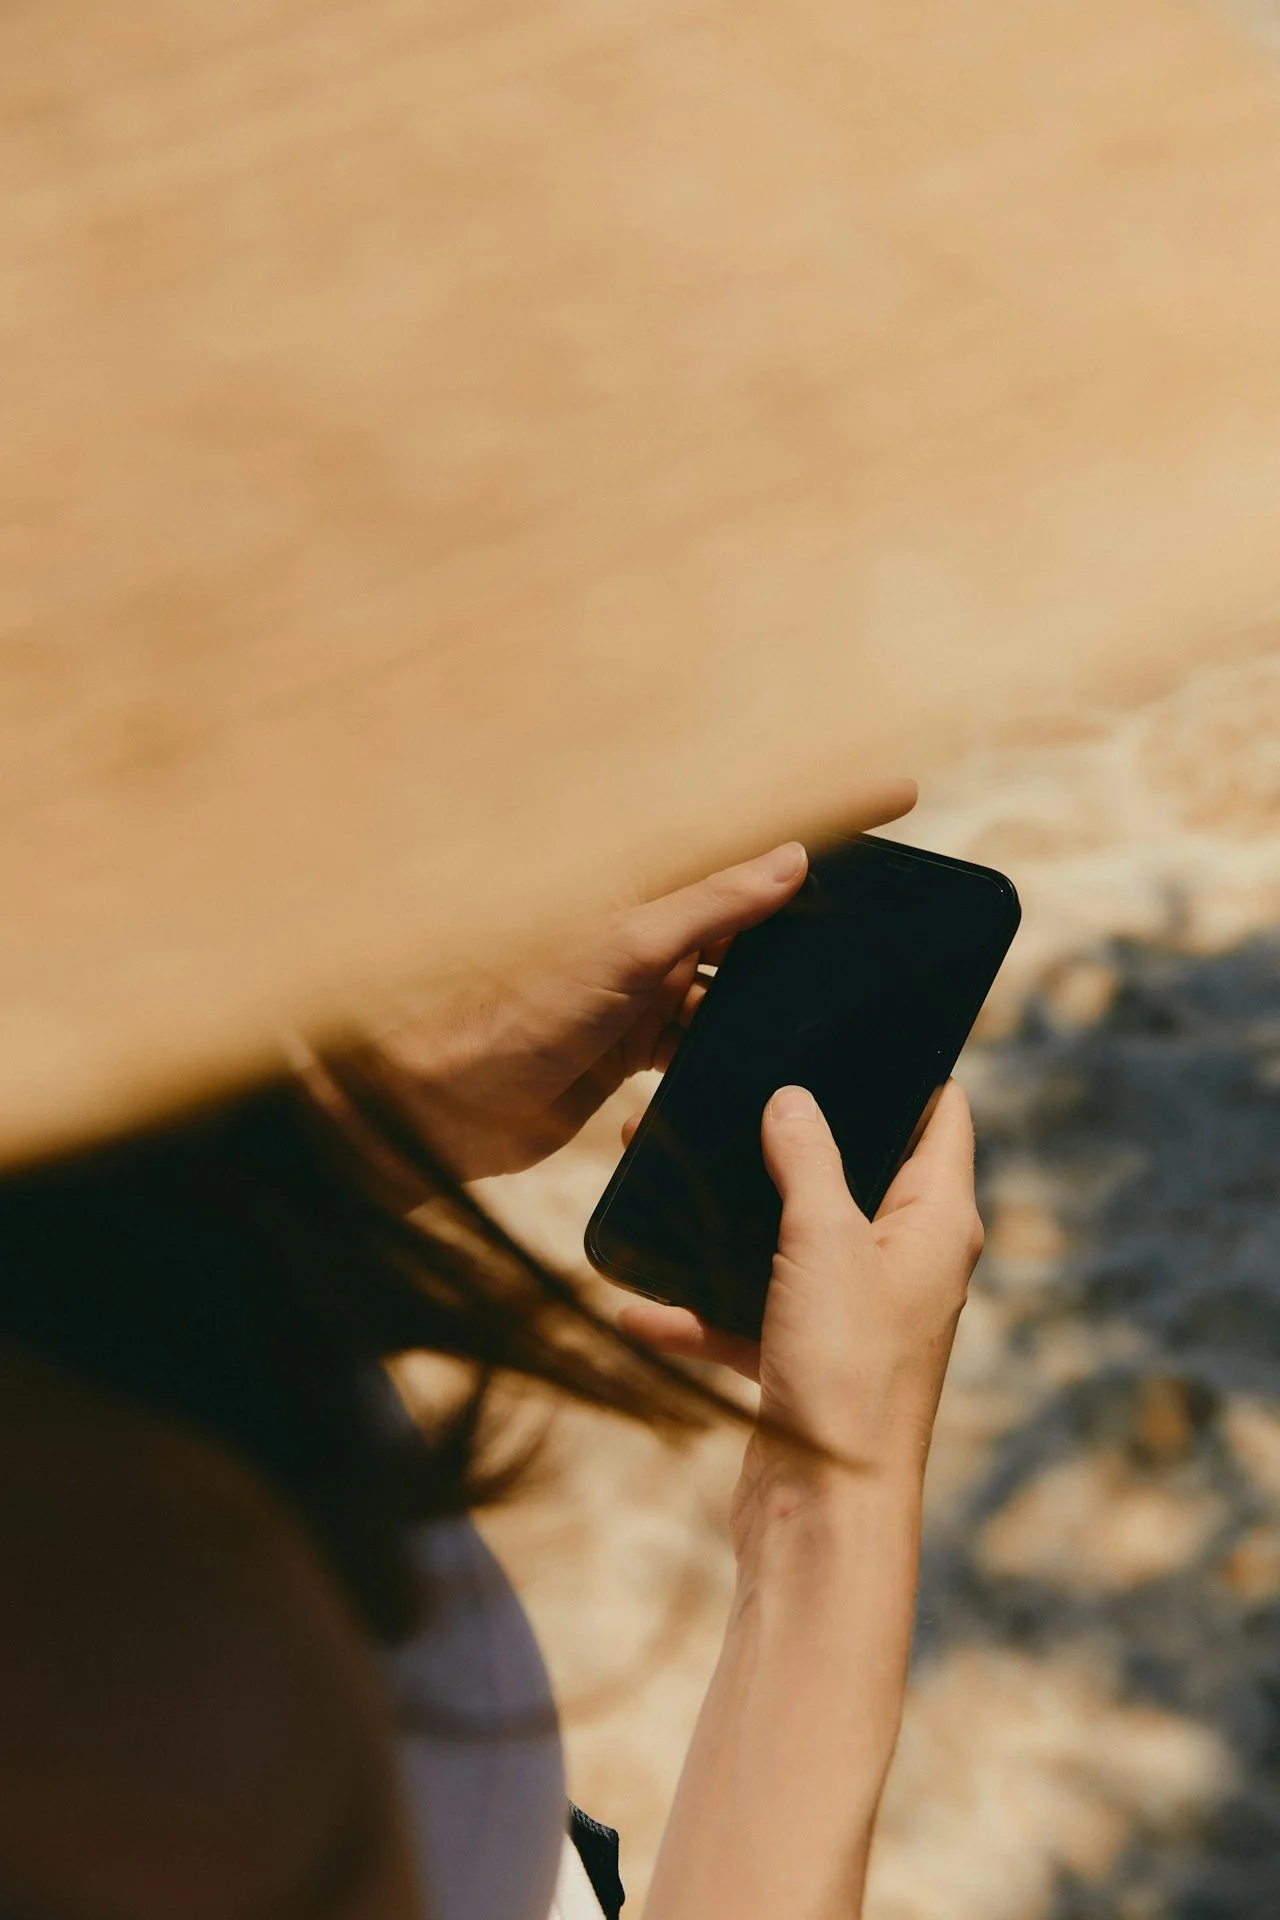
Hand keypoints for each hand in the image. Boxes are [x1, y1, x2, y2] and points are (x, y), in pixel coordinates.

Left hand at [379, 784, 913, 1178]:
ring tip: (850, 997)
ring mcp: (648, 988)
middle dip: (822, 907)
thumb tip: (791, 861)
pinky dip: (739, 1047)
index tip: (902, 791)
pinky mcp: (639, 1047)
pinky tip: (775, 1061)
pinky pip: (710, 1039)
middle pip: (757, 908)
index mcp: (648, 886)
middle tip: (897, 910)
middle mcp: (653, 929)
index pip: (755, 839)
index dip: (829, 811)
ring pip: (741, 979)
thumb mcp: (621, 949)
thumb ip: (707, 908)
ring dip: (785, 991)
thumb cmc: (512, 1013)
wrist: (442, 1103)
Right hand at [617, 1079, 982, 1560]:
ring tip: (659, 1162)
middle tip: (728, 1086)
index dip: (905, 1068)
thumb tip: (792, 1100)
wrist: (824, 1518)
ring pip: (787, 1238)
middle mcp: (903, 1262)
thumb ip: (807, 1159)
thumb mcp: (823, 1242)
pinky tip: (636, 1303)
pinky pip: (745, 1315)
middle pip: (850, 1170)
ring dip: (726, 1213)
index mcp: (936, 1223)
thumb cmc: (847, 1372)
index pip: (940, 1117)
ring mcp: (853, 1313)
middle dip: (786, 1134)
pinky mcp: (804, 1360)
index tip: (849, 1028)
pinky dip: (698, 1308)